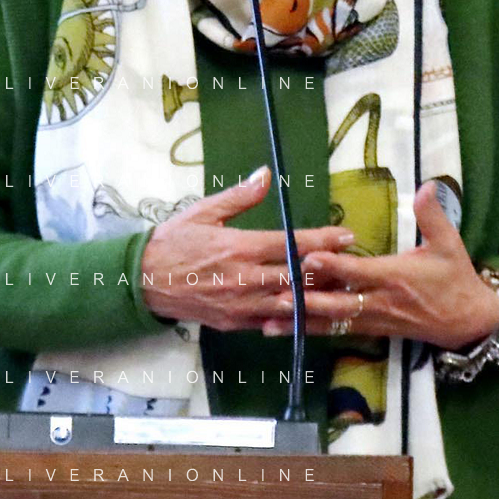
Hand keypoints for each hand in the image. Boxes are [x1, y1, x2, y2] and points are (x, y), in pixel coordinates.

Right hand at [140, 165, 357, 330]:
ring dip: (318, 302)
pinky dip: (291, 319)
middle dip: (330, 275)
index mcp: (240, 247)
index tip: (346, 236)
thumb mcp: (204, 212)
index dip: (322, 241)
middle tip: (356, 271)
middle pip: (298, 279)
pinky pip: (270, 322)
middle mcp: (245, 278)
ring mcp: (240, 305)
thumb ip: (239, 196)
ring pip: (289, 306)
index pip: (291, 244)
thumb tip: (265, 174)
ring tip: (344, 298)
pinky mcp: (233, 323)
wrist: (142, 280)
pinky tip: (309, 315)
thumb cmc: (174, 241)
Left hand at [260, 180, 498, 348]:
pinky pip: (335, 332)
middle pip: (339, 303)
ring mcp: (373, 319)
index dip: (335, 266)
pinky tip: (282, 331)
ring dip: (300, 321)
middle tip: (275, 296)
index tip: (309, 258)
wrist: (467, 322)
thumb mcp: (450, 244)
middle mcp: (379, 301)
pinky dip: (309, 331)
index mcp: (395, 277)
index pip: (360, 272)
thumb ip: (434, 215)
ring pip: (332, 322)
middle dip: (307, 301)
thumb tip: (427, 184)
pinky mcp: (369, 331)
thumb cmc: (455, 278)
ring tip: (267, 320)